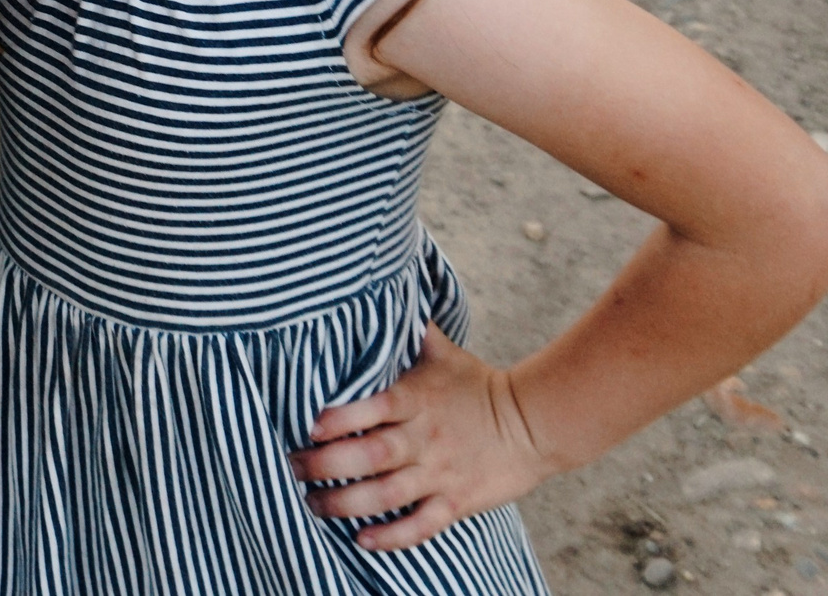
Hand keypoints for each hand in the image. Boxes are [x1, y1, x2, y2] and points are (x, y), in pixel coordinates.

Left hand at [289, 325, 558, 551]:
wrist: (535, 423)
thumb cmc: (479, 384)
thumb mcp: (443, 352)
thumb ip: (409, 329)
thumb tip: (386, 287)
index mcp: (416, 400)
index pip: (374, 408)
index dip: (341, 417)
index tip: (309, 426)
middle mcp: (424, 438)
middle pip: (371, 454)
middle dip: (326, 465)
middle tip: (292, 468)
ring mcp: (440, 473)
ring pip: (387, 494)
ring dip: (346, 503)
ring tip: (312, 505)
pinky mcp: (457, 501)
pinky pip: (422, 525)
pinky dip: (392, 537)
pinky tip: (362, 540)